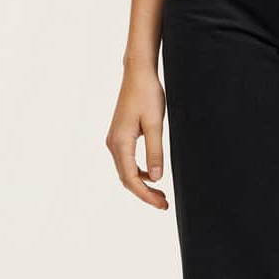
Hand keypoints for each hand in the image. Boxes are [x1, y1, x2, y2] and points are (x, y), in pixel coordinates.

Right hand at [106, 66, 168, 210]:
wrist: (138, 74)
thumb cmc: (147, 94)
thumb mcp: (156, 124)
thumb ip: (156, 152)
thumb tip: (157, 178)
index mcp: (120, 142)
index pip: (131, 178)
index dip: (146, 195)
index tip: (162, 204)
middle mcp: (113, 144)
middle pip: (127, 178)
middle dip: (145, 194)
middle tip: (164, 204)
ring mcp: (114, 140)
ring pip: (126, 171)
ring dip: (142, 184)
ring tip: (160, 194)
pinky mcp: (119, 136)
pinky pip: (127, 162)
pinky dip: (139, 172)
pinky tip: (153, 175)